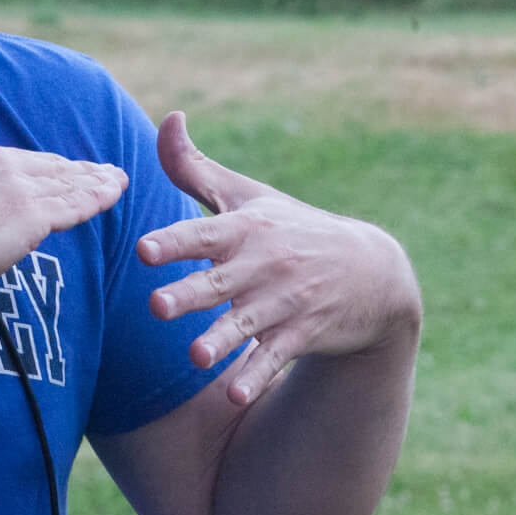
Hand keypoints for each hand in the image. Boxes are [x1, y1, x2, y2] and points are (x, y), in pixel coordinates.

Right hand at [0, 140, 127, 308]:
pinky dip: (97, 198)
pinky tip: (114, 194)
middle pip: (48, 167)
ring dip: (96, 182)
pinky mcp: (28, 218)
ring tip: (118, 180)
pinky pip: (73, 206)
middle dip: (78, 170)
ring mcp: (14, 189)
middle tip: (103, 170)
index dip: (41, 166)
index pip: (13, 162)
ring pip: (67, 183)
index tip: (58, 168)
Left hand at [137, 112, 421, 405]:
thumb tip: (168, 117)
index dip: (174, 241)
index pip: (204, 234)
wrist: (372, 272)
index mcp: (246, 229)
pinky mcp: (303, 334)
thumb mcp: (249, 197)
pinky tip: (235, 396)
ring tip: (196, 356)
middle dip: (189, 293)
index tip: (144, 250)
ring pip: (247, 323)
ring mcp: (286, 301)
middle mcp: (265, 265)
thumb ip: (195, 168)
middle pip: (219, 282)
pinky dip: (257, 375)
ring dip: (222, 340)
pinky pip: (275, 357)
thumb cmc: (293, 229)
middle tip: (156, 305)